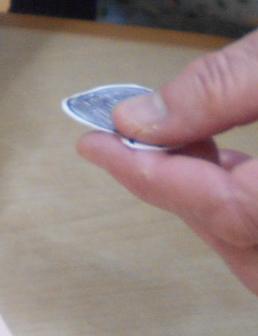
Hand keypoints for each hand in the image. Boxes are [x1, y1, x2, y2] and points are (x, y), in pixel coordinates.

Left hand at [75, 28, 257, 294]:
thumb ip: (220, 90)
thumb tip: (137, 120)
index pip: (223, 208)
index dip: (150, 175)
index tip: (93, 145)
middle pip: (237, 237)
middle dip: (176, 190)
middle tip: (120, 142)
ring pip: (252, 245)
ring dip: (206, 197)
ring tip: (166, 140)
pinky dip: (237, 201)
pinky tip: (216, 158)